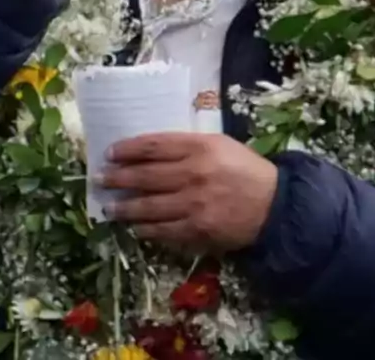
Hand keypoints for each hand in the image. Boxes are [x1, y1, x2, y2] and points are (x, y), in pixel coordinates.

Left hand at [99, 133, 277, 252]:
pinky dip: (147, 229)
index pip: (152, 146)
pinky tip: (135, 227)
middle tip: (98, 179)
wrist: (275, 205)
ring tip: (109, 207)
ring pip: (149, 206)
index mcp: (198, 147)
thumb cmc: (244, 169)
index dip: (126, 150)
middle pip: (144, 176)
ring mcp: (195, 204)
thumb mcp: (218, 145)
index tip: (109, 153)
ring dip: (125, 207)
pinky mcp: (199, 229)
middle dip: (117, 178)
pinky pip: (164, 230)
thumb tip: (146, 151)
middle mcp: (193, 174)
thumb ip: (184, 146)